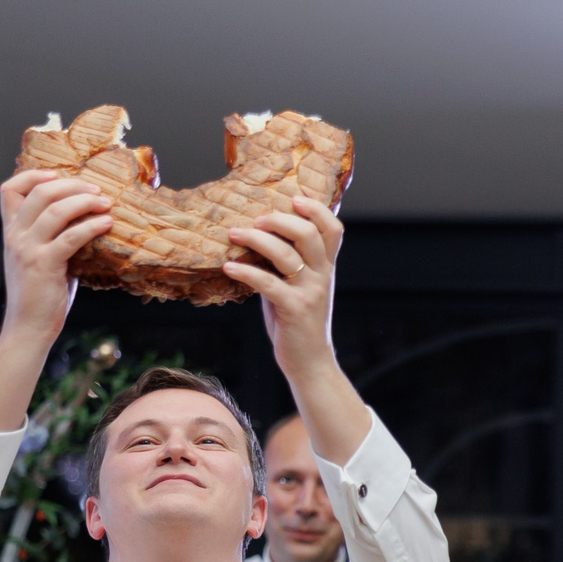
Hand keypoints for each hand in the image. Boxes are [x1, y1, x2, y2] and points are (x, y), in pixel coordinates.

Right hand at [0, 171, 114, 434]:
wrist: (28, 329)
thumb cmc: (41, 296)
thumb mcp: (40, 260)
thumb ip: (52, 238)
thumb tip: (83, 220)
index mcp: (11, 232)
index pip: (9, 189)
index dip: (32, 175)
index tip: (57, 174)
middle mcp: (15, 236)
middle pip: (39, 192)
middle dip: (71, 185)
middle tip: (96, 190)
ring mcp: (28, 250)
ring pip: (55, 210)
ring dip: (84, 201)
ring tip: (105, 203)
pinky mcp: (44, 265)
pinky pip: (71, 237)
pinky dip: (91, 226)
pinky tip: (107, 224)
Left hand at [223, 196, 342, 365]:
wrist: (310, 363)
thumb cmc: (297, 321)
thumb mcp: (298, 286)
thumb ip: (288, 263)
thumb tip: (258, 236)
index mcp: (326, 267)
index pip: (333, 228)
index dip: (316, 208)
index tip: (293, 198)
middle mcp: (322, 276)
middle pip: (309, 234)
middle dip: (279, 220)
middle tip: (256, 220)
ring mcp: (310, 292)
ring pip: (287, 254)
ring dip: (256, 240)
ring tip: (234, 235)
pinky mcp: (295, 309)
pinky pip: (268, 283)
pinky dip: (246, 271)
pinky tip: (229, 266)